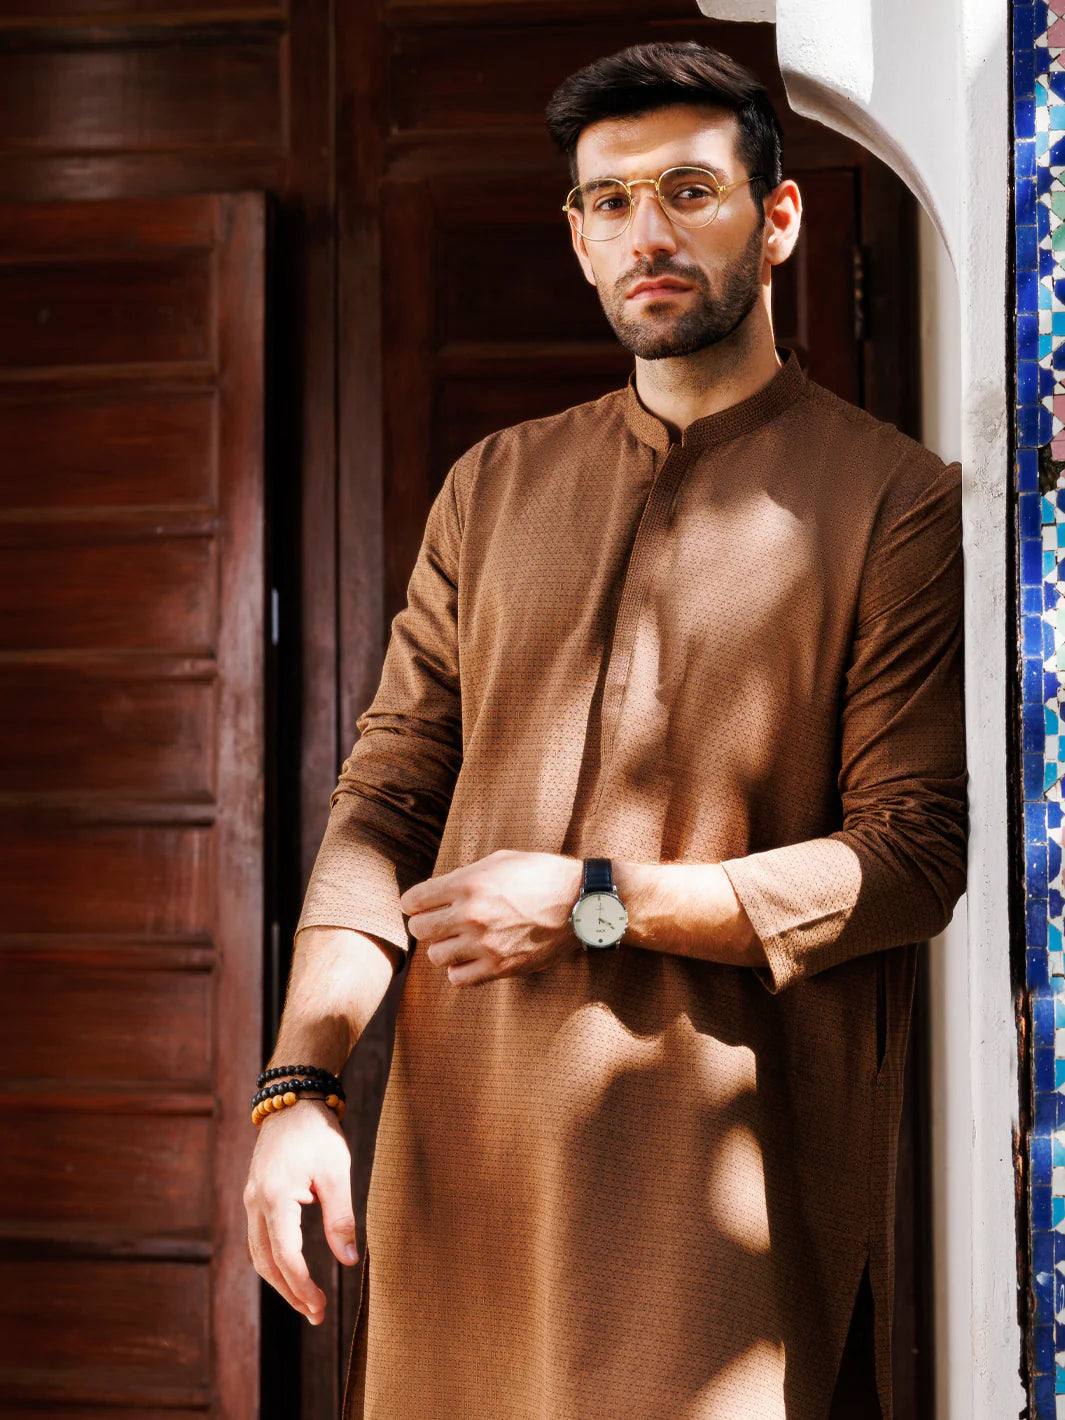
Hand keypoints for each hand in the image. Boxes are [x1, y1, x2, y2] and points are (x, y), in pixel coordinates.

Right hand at [242, 1099, 358, 1323]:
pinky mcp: (255, 1196)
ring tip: (306, 1302)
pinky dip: (274, 1261)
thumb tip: (348, 1261)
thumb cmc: (317, 1132)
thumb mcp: (336, 1171)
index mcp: (274, 1196)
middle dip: (289, 1292)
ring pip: (259, 1253)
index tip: (320, 1307)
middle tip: (315, 1315)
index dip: (302, 1286)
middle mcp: (255, 1202)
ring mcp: (251, 1199)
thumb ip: (340, 1217)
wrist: (293, 1099)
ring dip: (280, 1280)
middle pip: (266, 1262)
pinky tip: (294, 1271)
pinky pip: (259, 1238)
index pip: (285, 1256)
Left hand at [399, 848, 584, 985]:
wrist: (581, 902)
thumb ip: (464, 875)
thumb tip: (435, 892)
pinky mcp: (500, 967)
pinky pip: (458, 979)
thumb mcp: (500, 860)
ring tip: (460, 939)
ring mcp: (485, 944)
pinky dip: (459, 969)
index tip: (423, 904)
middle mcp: (471, 915)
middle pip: (420, 930)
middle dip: (426, 925)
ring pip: (436, 956)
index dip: (415, 903)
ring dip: (444, 948)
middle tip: (440, 922)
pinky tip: (471, 957)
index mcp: (468, 883)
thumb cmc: (541, 874)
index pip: (413, 901)